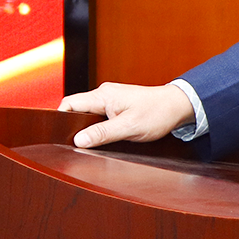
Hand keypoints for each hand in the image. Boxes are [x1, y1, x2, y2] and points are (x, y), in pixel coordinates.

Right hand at [57, 81, 194, 147]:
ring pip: (88, 112)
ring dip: (87, 126)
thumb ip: (102, 134)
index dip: (60, 118)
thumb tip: (78, 140)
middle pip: (77, 108)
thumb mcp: (129, 128)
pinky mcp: (118, 104)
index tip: (60, 136)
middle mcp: (104, 94)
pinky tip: (103, 136)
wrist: (178, 106)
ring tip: (90, 142)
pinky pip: (99, 114)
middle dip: (73, 125)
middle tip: (75, 144)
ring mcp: (111, 98)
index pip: (70, 103)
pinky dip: (97, 125)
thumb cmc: (157, 113)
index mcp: (103, 95)